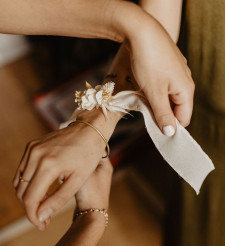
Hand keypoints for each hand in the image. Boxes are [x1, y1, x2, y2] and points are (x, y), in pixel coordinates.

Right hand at [13, 109, 117, 230]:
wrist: (89, 129)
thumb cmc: (88, 154)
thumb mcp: (78, 179)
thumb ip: (58, 199)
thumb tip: (40, 216)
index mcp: (48, 165)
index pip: (30, 199)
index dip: (33, 216)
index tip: (42, 225)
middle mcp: (35, 155)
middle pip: (21, 191)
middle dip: (30, 208)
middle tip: (44, 217)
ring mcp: (32, 148)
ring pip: (19, 180)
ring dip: (27, 195)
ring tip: (43, 202)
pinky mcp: (32, 145)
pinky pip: (22, 168)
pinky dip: (27, 181)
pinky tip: (40, 187)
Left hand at [116, 3, 194, 134]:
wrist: (141, 31)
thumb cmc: (149, 62)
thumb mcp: (155, 93)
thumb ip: (163, 114)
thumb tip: (170, 132)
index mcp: (186, 90)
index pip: (183, 119)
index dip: (170, 127)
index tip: (155, 130)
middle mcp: (185, 82)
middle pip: (176, 108)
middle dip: (161, 113)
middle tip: (146, 112)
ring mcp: (176, 73)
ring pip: (168, 97)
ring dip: (156, 102)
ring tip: (143, 98)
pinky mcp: (167, 67)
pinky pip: (164, 86)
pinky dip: (154, 91)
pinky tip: (144, 87)